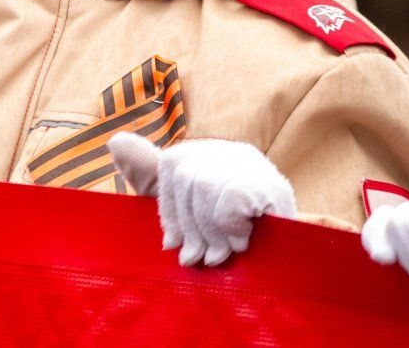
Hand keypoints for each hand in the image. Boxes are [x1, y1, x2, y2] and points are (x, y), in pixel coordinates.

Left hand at [109, 133, 296, 266]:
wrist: (292, 265)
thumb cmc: (233, 240)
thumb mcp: (188, 209)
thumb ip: (153, 179)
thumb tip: (116, 142)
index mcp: (210, 155)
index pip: (173, 166)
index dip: (171, 211)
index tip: (174, 243)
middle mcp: (232, 152)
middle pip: (186, 177)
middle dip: (191, 226)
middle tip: (201, 258)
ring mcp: (254, 166)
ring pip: (204, 185)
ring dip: (210, 231)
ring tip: (221, 255)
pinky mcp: (272, 186)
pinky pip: (231, 197)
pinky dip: (229, 225)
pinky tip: (241, 241)